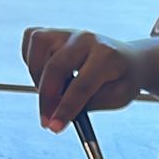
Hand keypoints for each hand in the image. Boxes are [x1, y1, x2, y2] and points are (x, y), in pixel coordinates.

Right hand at [21, 28, 140, 128]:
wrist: (128, 60)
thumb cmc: (121, 80)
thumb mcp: (117, 98)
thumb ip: (88, 103)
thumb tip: (59, 111)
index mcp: (107, 56)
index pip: (81, 85)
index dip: (65, 109)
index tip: (54, 128)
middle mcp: (85, 39)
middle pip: (56, 67)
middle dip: (47, 98)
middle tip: (47, 121)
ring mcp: (68, 32)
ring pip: (39, 44)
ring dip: (36, 74)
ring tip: (50, 93)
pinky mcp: (55, 31)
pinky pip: (31, 39)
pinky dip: (31, 58)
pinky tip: (43, 74)